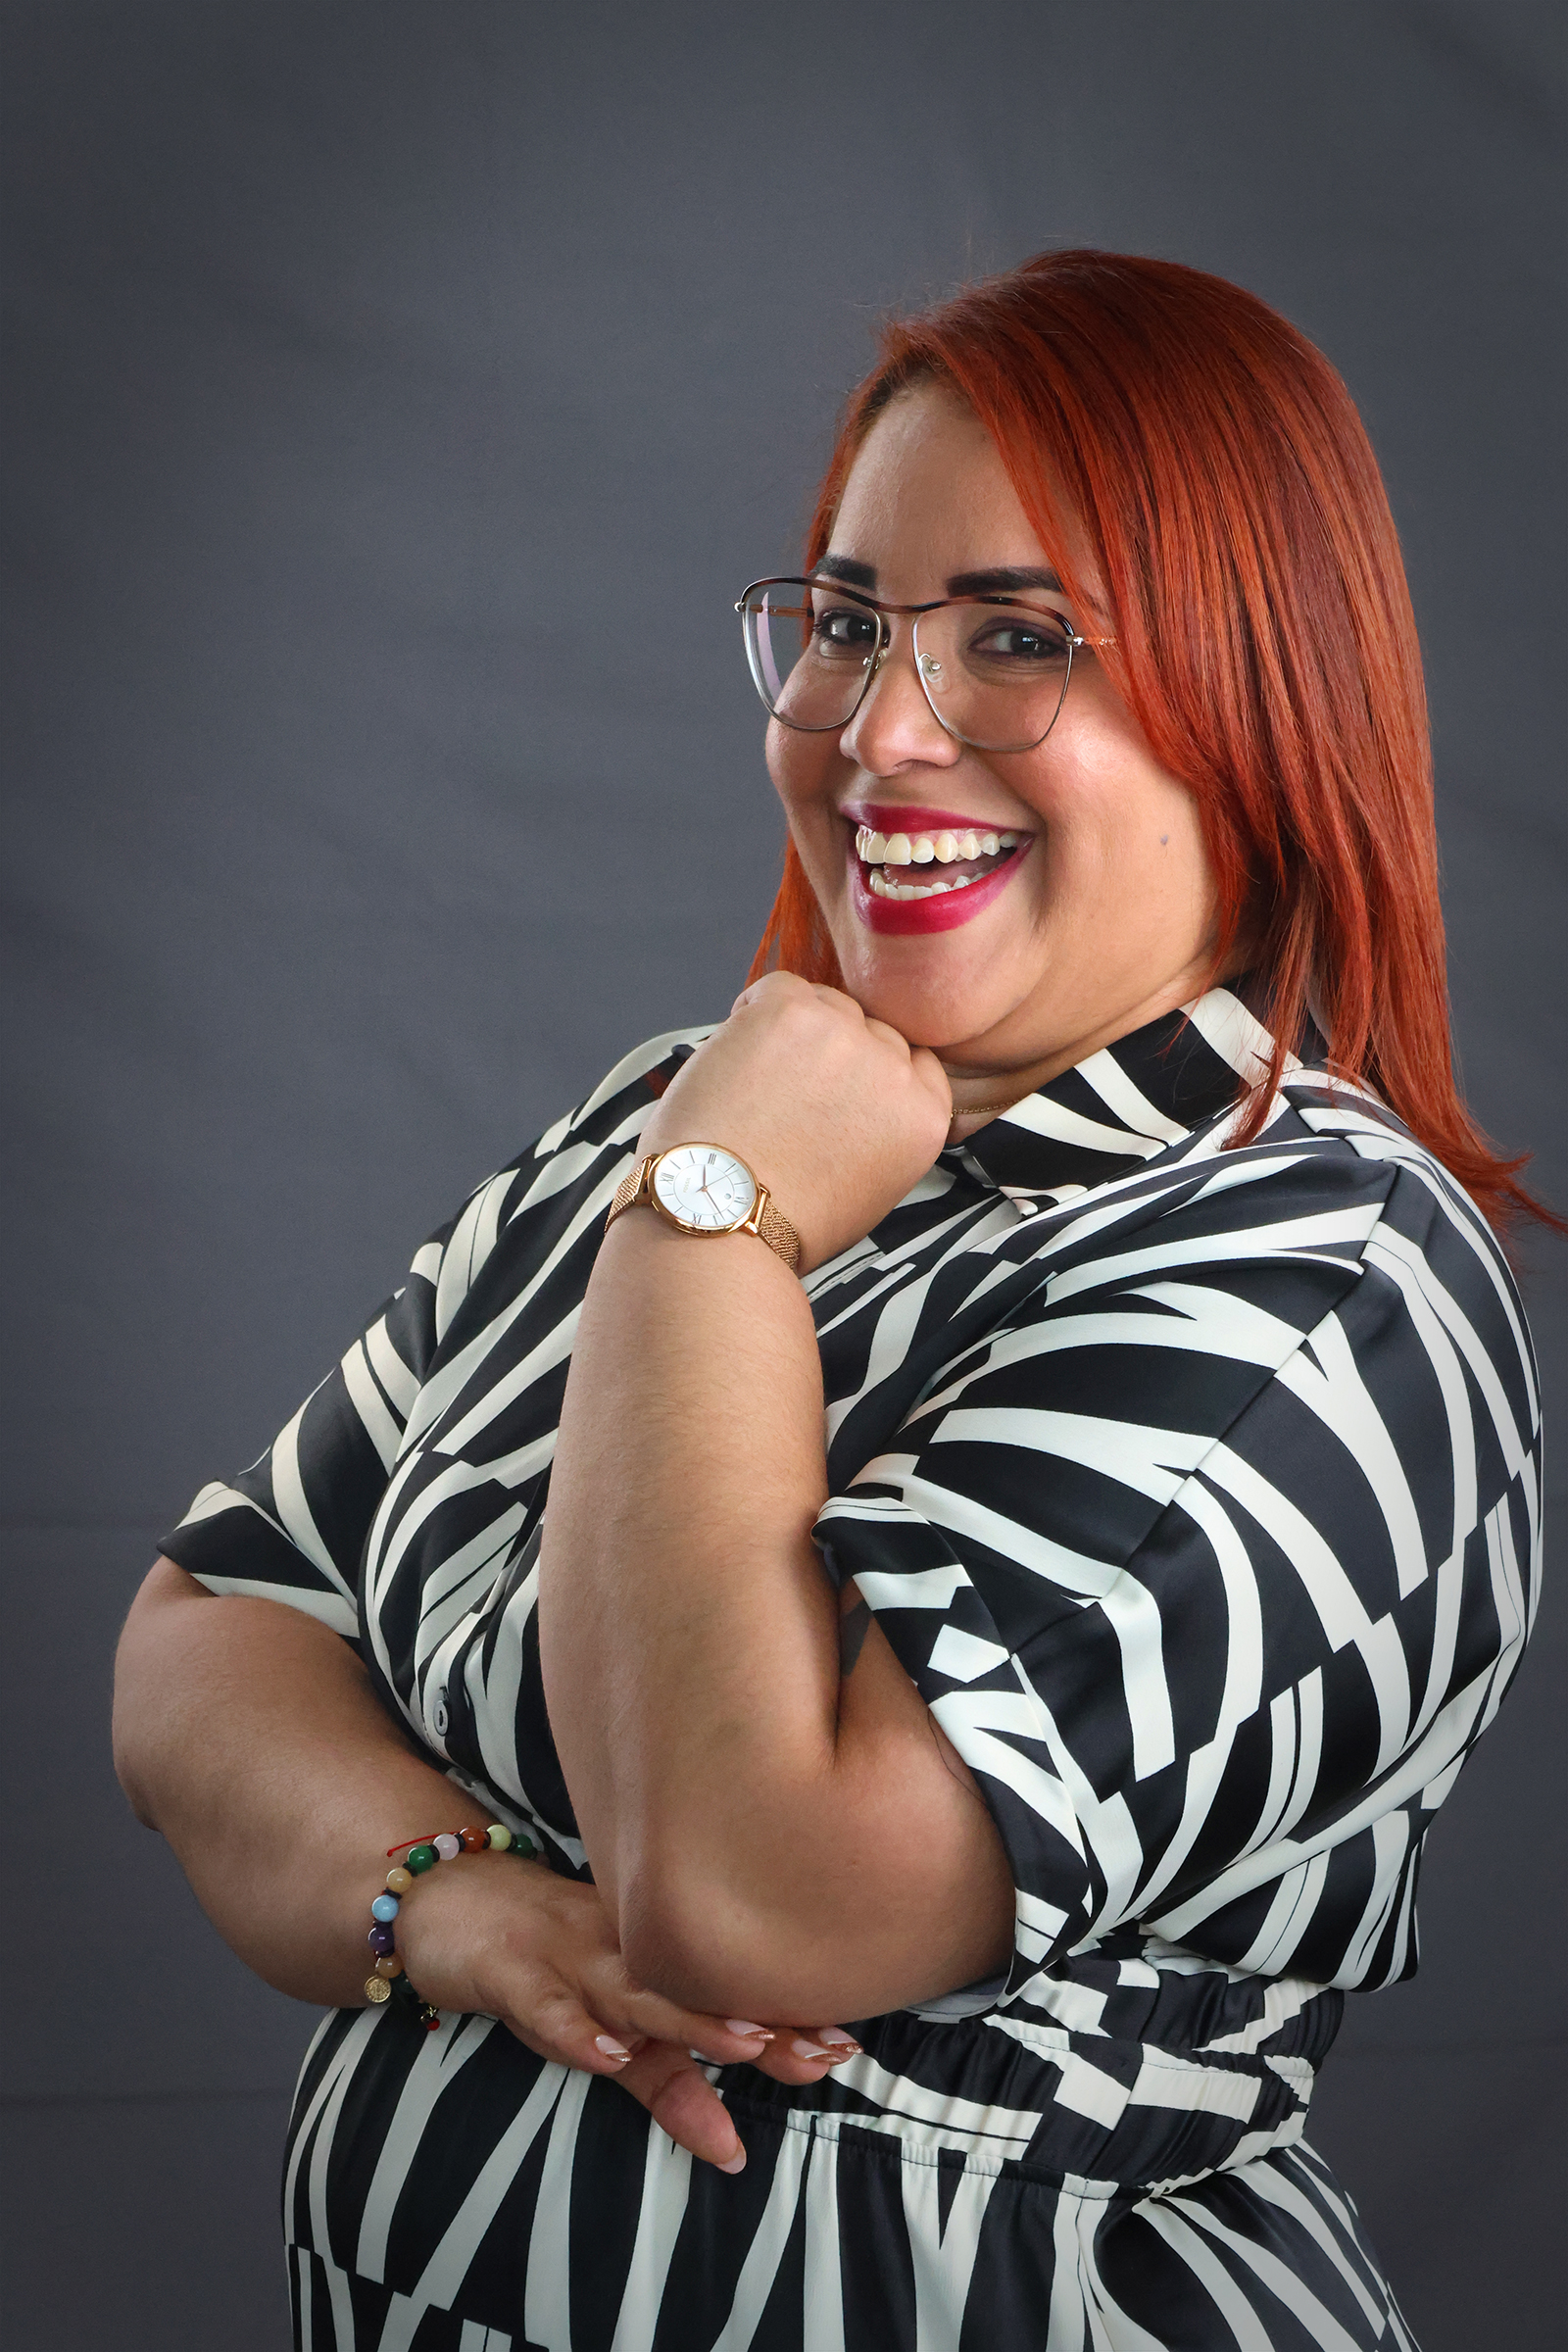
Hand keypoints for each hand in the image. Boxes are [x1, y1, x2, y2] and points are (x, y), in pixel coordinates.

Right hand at [393, 1849, 860, 2171]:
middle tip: (824, 2051)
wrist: (445, 1896)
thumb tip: (731, 2153)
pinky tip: (603, 2054)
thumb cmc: (540, 1963)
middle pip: (697, 1991)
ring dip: (689, 2018)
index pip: (723, 1991)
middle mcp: (622, 1953)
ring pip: (635, 1990)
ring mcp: (569, 1958)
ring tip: (745, 2045)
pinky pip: (545, 2003)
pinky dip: (573, 2028)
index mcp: (651, 1958)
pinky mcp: (511, 1973)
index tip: (846, 2044)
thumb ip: (665, 2087)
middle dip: (760, 2023)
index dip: (783, 2017)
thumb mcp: (601, 2027)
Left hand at [639, 973, 951, 1270]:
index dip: (872, 1072)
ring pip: (828, 1005)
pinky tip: (738, 1059)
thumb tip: (857, 1097)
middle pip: (871, 1030)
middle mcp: (894, 1069)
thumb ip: (882, 1129)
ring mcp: (843, 1035)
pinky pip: (779, 987)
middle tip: (791, 1093)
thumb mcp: (870, 1187)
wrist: (722, 1219)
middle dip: (836, 1055)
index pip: (914, 1062)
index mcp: (922, 1117)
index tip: (841, 1090)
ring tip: (759, 1083)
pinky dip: (754, 1012)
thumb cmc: (782, 1219)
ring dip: (798, 1031)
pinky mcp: (790, 1012)